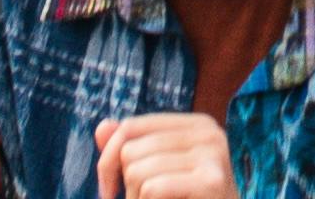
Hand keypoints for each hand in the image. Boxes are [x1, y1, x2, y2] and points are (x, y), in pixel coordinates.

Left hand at [94, 114, 242, 198]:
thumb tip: (102, 128)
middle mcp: (207, 131)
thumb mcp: (160, 173)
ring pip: (137, 171)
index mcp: (195, 124)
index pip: (130, 126)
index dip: (108, 159)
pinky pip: (152, 188)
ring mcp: (212, 155)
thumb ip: (132, 150)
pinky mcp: (211, 181)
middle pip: (131, 150)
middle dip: (125, 185)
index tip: (108, 190)